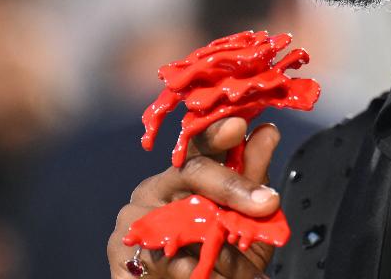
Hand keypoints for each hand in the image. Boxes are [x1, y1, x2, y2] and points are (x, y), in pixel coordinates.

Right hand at [108, 118, 281, 278]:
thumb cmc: (214, 255)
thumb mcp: (242, 218)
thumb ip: (252, 177)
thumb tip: (268, 131)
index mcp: (182, 174)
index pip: (199, 144)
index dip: (217, 133)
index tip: (238, 126)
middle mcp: (154, 189)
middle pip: (192, 173)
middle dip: (232, 186)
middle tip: (267, 202)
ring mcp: (134, 219)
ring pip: (181, 220)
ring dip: (219, 244)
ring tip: (246, 266)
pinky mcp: (122, 254)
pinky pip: (165, 259)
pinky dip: (196, 271)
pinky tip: (210, 276)